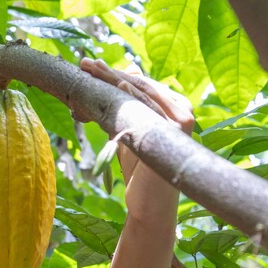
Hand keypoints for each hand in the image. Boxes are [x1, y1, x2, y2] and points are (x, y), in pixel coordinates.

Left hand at [79, 58, 193, 184]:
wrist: (146, 203)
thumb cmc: (137, 167)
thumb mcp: (129, 128)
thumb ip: (126, 104)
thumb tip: (125, 72)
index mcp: (174, 106)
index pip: (140, 82)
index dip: (113, 73)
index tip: (87, 66)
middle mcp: (182, 110)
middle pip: (140, 85)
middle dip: (109, 74)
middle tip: (84, 64)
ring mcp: (182, 122)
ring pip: (142, 93)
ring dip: (113, 80)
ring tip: (89, 71)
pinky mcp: (176, 134)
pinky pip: (151, 109)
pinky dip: (135, 95)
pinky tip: (120, 84)